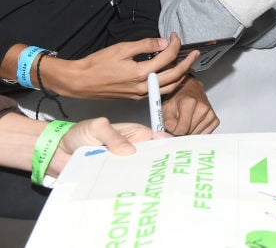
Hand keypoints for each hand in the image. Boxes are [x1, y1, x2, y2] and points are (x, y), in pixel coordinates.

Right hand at [44, 35, 197, 99]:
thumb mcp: (122, 49)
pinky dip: (169, 81)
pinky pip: (159, 91)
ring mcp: (140, 94)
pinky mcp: (135, 97)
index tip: (174, 36)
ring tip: (187, 63)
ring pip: (169, 87)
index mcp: (141, 74)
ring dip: (181, 74)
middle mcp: (144, 87)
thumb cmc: (97, 64)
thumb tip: (163, 42)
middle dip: (187, 63)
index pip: (167, 58)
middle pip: (175, 76)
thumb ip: (145, 45)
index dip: (174, 45)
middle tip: (194, 53)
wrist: (79, 82)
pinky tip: (169, 72)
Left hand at [49, 119, 169, 176]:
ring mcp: (121, 166)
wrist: (55, 152)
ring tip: (150, 188)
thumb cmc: (78, 134)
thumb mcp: (97, 128)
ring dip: (141, 179)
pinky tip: (131, 194)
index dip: (167, 145)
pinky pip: (122, 183)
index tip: (174, 155)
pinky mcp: (111, 179)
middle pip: (151, 159)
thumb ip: (113, 136)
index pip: (156, 139)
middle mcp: (131, 151)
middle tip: (164, 176)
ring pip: (137, 173)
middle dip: (157, 166)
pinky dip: (126, 187)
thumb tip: (130, 151)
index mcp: (134, 134)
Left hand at [163, 75, 219, 134]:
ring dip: (189, 133)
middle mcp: (203, 108)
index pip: (182, 129)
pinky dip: (197, 133)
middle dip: (181, 132)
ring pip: (196, 135)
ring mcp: (210, 114)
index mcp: (190, 102)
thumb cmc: (178, 99)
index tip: (171, 127)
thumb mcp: (166, 107)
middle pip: (189, 133)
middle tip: (178, 123)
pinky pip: (204, 134)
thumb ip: (167, 122)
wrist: (191, 90)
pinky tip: (193, 125)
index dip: (173, 131)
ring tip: (186, 122)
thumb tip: (168, 135)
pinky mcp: (215, 120)